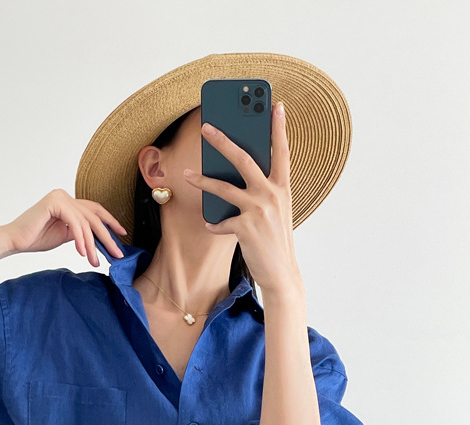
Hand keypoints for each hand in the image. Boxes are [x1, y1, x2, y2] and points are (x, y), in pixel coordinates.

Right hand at [3, 189, 126, 265]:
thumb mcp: (64, 235)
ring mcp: (60, 196)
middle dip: (107, 236)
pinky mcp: (54, 202)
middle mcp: (65, 195)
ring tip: (95, 261)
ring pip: (86, 222)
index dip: (110, 222)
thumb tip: (96, 238)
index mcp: (67, 201)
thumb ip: (79, 232)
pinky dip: (81, 239)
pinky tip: (82, 253)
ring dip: (92, 244)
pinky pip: (75, 223)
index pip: (94, 210)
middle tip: (117, 253)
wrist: (14, 240)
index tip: (122, 235)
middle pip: (93, 216)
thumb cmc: (35, 238)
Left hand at [183, 103, 302, 297]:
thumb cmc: (275, 241)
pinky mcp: (246, 228)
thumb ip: (263, 192)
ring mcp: (259, 210)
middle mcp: (272, 194)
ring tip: (187, 174)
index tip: (275, 105)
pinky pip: (221, 221)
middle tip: (206, 128)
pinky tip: (210, 226)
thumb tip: (239, 177)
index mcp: (282, 188)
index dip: (278, 128)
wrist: (281, 273)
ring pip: (224, 188)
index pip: (281, 151)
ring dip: (202, 180)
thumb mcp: (276, 212)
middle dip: (223, 140)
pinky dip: (214, 224)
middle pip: (244, 159)